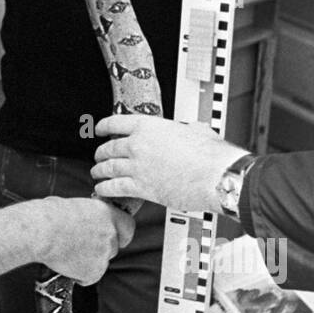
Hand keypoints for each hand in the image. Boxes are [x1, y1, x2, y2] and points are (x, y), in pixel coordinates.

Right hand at [38, 195, 134, 284]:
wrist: (40, 232)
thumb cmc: (48, 215)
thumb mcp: (74, 205)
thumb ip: (88, 215)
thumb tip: (84, 219)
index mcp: (107, 213)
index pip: (128, 225)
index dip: (120, 232)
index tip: (110, 235)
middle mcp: (110, 233)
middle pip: (113, 247)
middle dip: (100, 250)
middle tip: (80, 246)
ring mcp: (104, 254)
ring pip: (100, 263)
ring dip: (88, 262)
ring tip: (66, 253)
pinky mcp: (94, 272)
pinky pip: (89, 277)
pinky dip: (78, 275)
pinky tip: (64, 264)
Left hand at [92, 116, 246, 211]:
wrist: (216, 176)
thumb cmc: (211, 154)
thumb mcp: (196, 130)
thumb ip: (184, 129)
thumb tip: (190, 129)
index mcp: (150, 126)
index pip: (116, 123)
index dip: (104, 126)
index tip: (99, 130)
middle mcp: (138, 145)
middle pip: (109, 147)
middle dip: (101, 153)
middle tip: (99, 156)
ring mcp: (137, 166)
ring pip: (109, 168)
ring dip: (100, 171)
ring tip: (97, 173)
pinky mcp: (141, 187)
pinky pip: (115, 187)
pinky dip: (105, 189)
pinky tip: (102, 190)